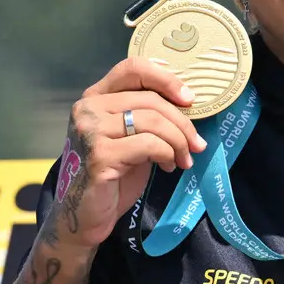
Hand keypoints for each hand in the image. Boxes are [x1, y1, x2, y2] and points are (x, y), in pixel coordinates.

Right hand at [45, 57, 205, 249]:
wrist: (87, 215)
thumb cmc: (113, 175)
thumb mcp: (129, 137)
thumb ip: (146, 116)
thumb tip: (188, 104)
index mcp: (95, 97)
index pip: (132, 68)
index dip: (166, 79)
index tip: (189, 100)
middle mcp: (87, 108)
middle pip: (150, 99)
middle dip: (182, 122)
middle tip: (196, 144)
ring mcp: (90, 131)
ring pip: (152, 121)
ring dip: (178, 142)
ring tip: (183, 159)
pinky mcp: (99, 156)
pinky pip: (149, 145)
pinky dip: (167, 154)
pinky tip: (168, 167)